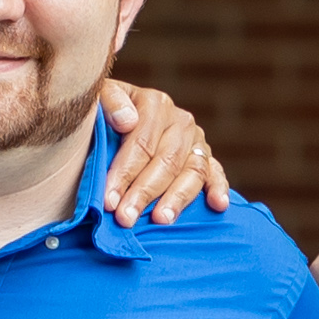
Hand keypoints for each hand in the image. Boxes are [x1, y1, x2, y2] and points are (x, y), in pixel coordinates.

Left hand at [98, 80, 233, 220]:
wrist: (119, 117)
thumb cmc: (104, 115)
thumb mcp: (99, 98)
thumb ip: (109, 101)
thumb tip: (126, 121)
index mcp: (154, 104)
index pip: (141, 144)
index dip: (124, 173)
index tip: (109, 200)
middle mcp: (180, 121)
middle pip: (166, 161)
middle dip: (144, 193)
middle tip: (126, 218)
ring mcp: (196, 141)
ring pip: (192, 171)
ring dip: (176, 198)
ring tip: (161, 220)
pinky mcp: (206, 158)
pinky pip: (216, 173)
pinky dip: (219, 188)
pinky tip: (218, 205)